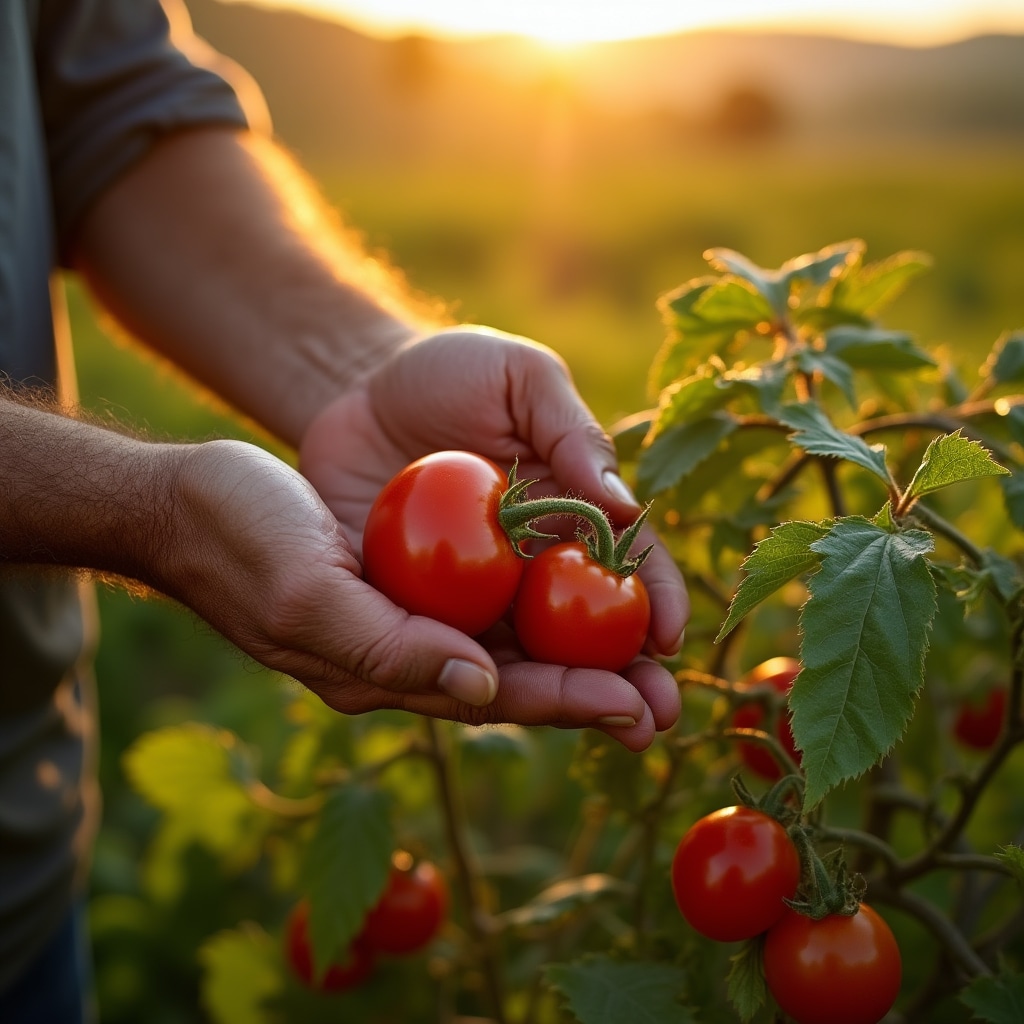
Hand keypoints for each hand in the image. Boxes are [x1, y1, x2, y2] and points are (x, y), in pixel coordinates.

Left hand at [293, 326, 688, 748]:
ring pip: (525, 660)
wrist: (354, 388)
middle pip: (588, 633)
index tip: (670, 638)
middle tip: (658, 719)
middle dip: (628, 678)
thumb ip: (570, 434)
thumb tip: (626, 505)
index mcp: (570, 514)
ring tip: (613, 735)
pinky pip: (444, 653)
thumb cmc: (449, 374)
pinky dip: (474, 685)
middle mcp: (531, 567)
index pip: (627, 562)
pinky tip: (502, 710)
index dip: (655, 599)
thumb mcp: (519, 380)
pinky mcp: (411, 611)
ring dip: (567, 702)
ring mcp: (473, 597)